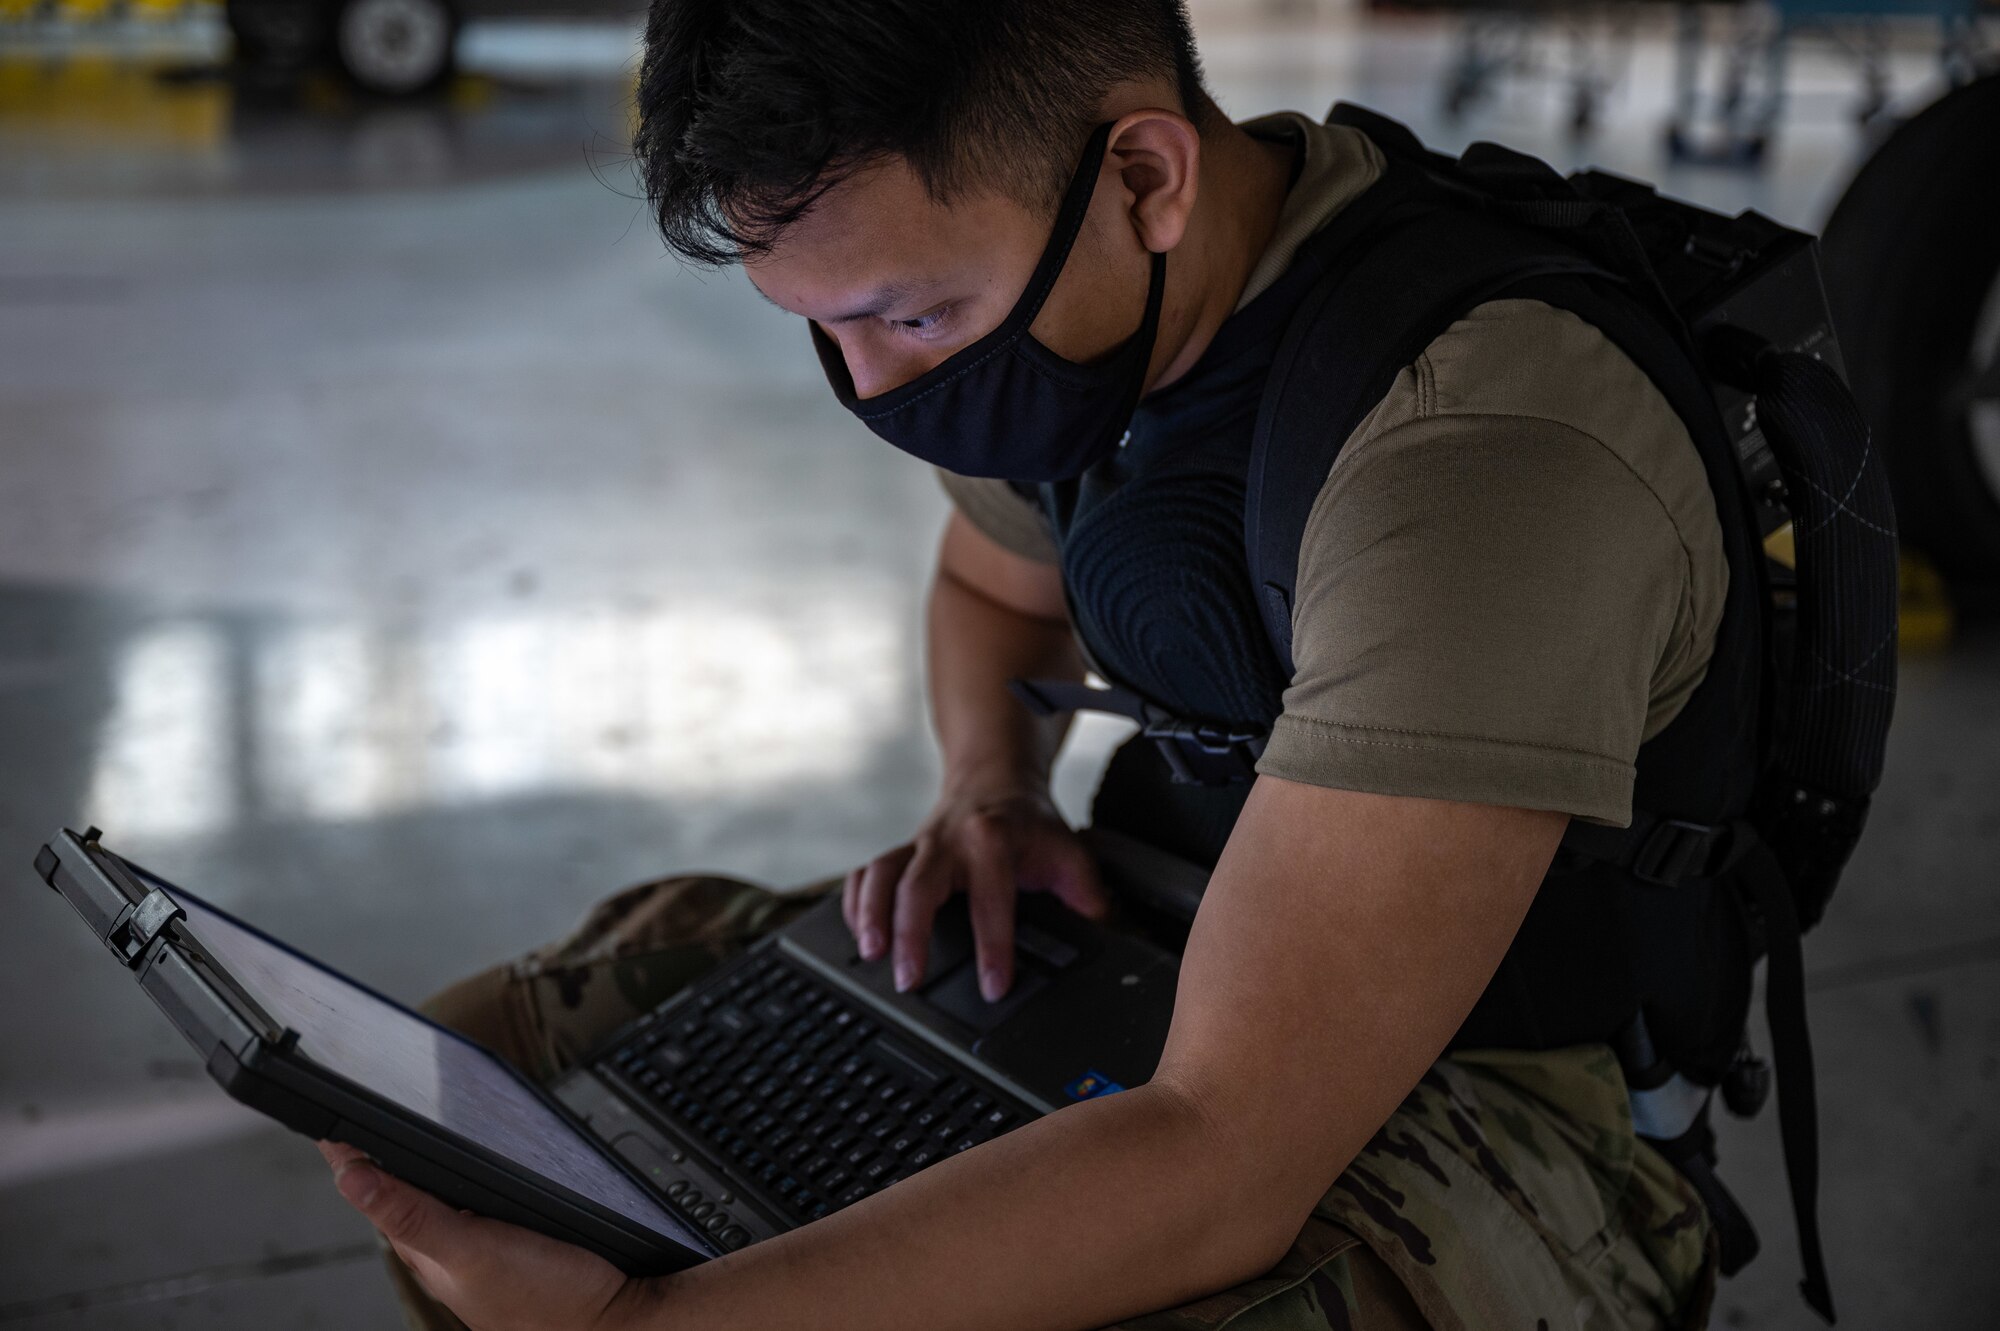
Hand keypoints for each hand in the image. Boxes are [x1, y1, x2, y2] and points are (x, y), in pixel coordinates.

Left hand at [319, 1141, 656, 1330]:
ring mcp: (483, 1244)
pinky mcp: (516, 1237)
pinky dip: (468, 1173)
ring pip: (444, 1192)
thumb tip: (351, 1175)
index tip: (324, 1114)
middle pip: (405, 1187)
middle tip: (360, 1108)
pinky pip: (479, 1198)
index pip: (372, 1189)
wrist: (616, 1319)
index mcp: (425, 1249)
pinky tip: (477, 1163)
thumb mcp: (472, 1252)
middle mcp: (448, 1247)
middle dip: (383, 1149)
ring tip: (403, 1128)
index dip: (349, 1151)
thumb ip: (413, 1214)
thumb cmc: (548, 1300)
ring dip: (426, 1159)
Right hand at [844, 783, 1106, 999]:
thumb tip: (1097, 926)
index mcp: (992, 841)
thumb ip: (1084, 890)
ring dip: (869, 914)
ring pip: (880, 873)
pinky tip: (857, 932)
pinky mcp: (899, 851)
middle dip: (910, 932)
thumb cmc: (1027, 823)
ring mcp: (917, 844)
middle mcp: (948, 840)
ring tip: (869, 953)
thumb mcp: (1068, 849)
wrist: (994, 778)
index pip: (991, 900)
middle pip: (918, 884)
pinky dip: (855, 902)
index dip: (993, 946)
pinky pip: (864, 873)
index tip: (993, 986)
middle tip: (908, 979)